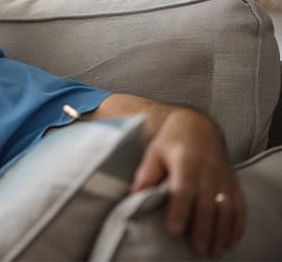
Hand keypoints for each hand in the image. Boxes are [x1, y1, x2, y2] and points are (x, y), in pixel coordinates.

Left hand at [131, 108, 244, 257]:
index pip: (183, 189)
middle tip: (196, 249)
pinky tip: (229, 241)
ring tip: (213, 251)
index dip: (179, 211)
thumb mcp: (154, 153)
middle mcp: (208, 170)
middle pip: (207, 203)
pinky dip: (237, 225)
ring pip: (226, 208)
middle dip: (202, 228)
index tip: (174, 231)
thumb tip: (135, 196)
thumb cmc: (171, 142)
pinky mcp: (233, 183)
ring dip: (221, 231)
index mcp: (185, 161)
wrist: (198, 126)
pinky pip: (240, 206)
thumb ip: (146, 174)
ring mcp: (223, 177)